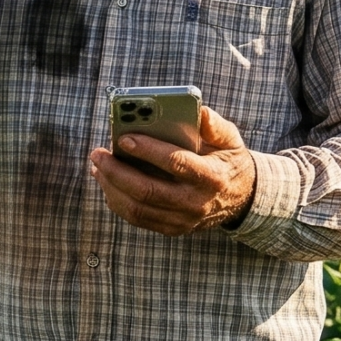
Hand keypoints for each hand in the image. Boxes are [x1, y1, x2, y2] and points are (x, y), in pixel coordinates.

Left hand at [88, 106, 256, 235]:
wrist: (242, 199)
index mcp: (211, 176)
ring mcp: (183, 220)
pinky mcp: (173, 229)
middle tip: (98, 154)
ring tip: (98, 166)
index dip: (148, 150)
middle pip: (148, 191)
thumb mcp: (230, 140)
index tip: (124, 138)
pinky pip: (138, 218)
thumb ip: (214, 126)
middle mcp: (196, 202)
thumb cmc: (227, 161)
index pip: (176, 163)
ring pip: (137, 209)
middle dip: (117, 171)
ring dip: (111, 187)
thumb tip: (200, 111)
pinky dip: (117, 201)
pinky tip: (108, 182)